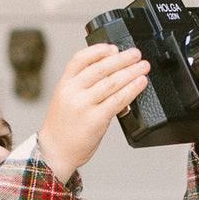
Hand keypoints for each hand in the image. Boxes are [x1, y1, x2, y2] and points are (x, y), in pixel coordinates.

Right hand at [38, 44, 150, 183]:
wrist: (55, 152)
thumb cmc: (63, 127)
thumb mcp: (65, 98)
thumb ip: (83, 84)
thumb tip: (111, 69)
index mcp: (64, 84)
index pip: (80, 58)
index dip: (99, 50)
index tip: (113, 47)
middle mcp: (73, 92)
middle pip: (100, 68)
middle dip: (122, 59)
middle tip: (136, 54)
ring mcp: (84, 106)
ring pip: (112, 83)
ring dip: (131, 72)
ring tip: (143, 67)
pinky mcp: (95, 120)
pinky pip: (117, 100)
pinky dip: (132, 89)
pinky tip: (140, 83)